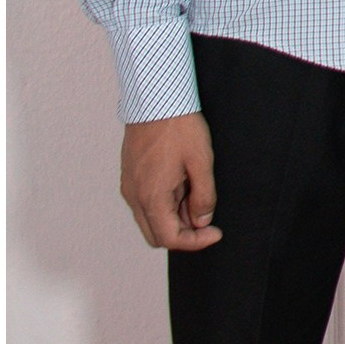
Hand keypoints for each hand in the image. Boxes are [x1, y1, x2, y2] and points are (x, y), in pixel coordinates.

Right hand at [120, 112, 221, 249]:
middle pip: (156, 235)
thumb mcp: (201, 162)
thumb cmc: (179, 127)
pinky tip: (184, 186)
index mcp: (151, 197)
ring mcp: (129, 187)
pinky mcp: (130, 177)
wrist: (155, 100)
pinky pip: (146, 203)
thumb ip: (203, 196)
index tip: (215, 232)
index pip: (169, 239)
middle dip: (184, 233)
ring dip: (175, 218)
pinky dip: (165, 205)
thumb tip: (201, 220)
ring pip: (150, 220)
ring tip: (197, 194)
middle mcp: (134, 197)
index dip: (195, 242)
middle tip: (208, 218)